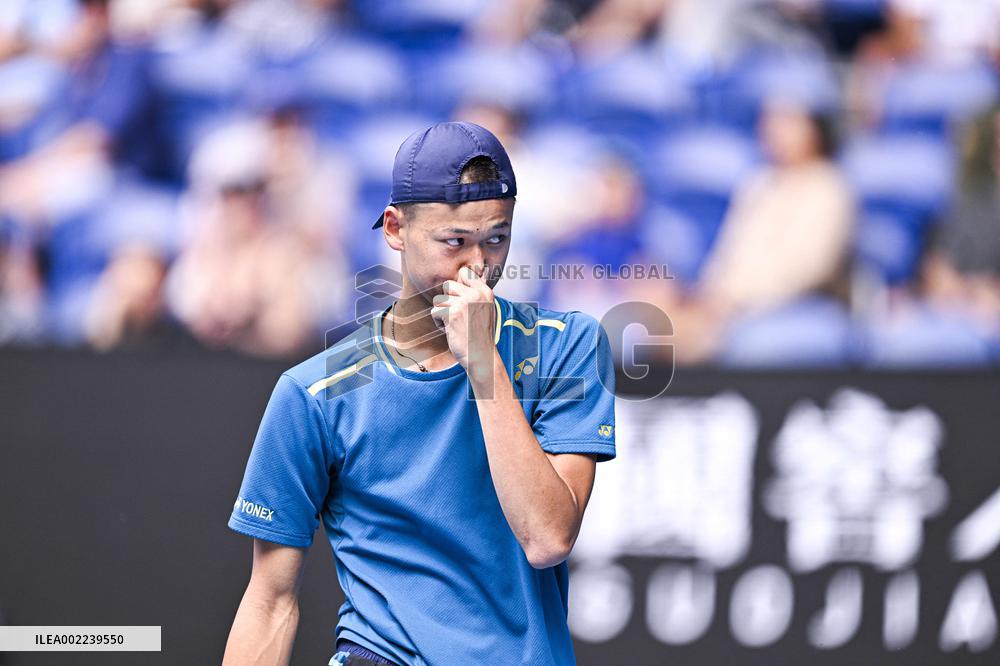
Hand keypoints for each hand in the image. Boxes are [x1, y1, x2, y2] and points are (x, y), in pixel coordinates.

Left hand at [431, 265, 496, 382]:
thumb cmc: (479, 334)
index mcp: (485, 291)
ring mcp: (464, 303)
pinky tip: (451, 330)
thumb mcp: (485, 308)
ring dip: (442, 313)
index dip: (458, 285)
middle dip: (447, 300)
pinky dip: (439, 322)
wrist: (480, 354)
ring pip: (439, 299)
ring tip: (454, 324)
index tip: (460, 300)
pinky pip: (435, 311)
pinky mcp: (453, 313)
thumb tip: (460, 275)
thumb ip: (475, 292)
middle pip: (448, 285)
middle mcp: (476, 294)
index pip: (465, 272)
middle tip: (456, 314)